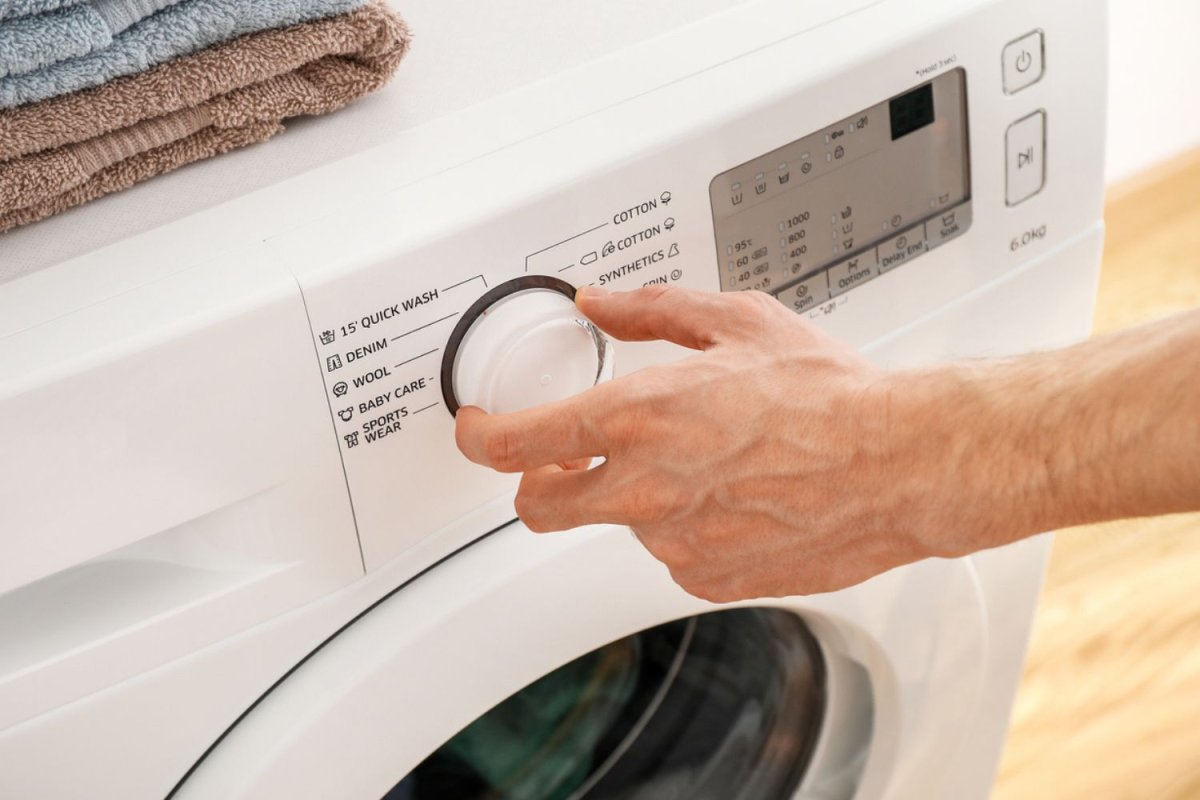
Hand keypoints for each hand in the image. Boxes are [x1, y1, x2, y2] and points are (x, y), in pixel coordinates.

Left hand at [455, 285, 948, 601]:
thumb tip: (603, 304)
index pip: (514, 443)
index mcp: (638, 416)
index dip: (480, 436)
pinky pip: (670, 552)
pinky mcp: (707, 577)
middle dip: (536, 480)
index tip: (481, 427)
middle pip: (537, 505)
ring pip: (615, 522)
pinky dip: (683, 526)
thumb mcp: (737, 322)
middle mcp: (643, 487)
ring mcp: (672, 542)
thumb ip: (652, 312)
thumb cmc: (831, 397)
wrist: (900, 464)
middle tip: (560, 455)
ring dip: (632, 495)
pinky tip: (734, 497)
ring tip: (704, 461)